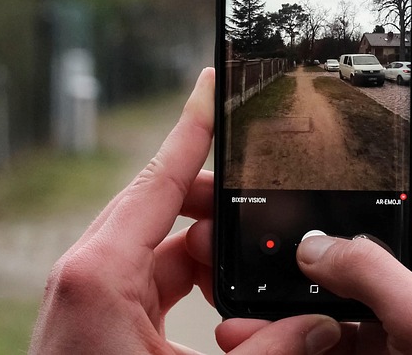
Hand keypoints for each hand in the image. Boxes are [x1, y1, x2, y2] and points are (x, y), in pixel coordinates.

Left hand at [30, 68, 341, 354]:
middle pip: (165, 208)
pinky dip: (195, 279)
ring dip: (215, 249)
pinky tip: (236, 295)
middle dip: (224, 204)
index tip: (216, 84)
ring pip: (163, 247)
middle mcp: (87, 272)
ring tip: (268, 255)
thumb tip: (323, 322)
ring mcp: (89, 296)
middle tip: (279, 194)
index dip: (194, 129)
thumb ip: (268, 351)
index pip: (158, 178)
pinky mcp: (96, 321)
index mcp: (99, 272)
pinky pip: (154, 279)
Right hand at [217, 102, 411, 353]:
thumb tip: (314, 245)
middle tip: (266, 184)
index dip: (394, 111)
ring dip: (296, 269)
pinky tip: (255, 319)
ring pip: (346, 267)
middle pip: (374, 207)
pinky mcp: (392, 337)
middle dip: (318, 205)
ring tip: (245, 255)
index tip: (348, 81)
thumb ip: (374, 277)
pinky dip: (297, 322)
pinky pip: (336, 318)